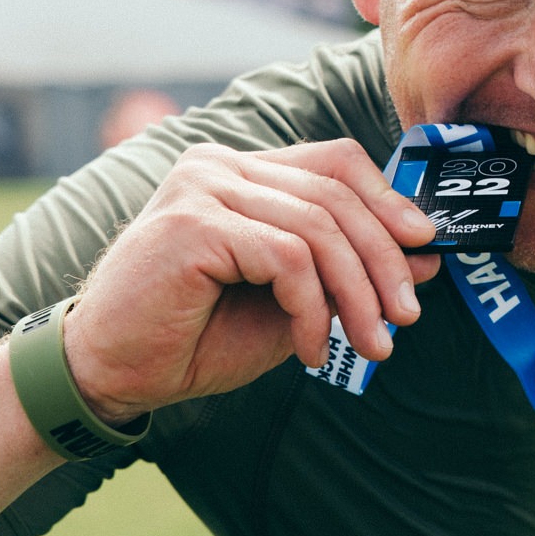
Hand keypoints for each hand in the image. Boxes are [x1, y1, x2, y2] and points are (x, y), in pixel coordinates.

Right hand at [60, 139, 441, 420]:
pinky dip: (312, 308)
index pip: (333, 161)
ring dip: (356, 293)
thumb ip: (345, 274)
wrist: (108, 374)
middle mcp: (218, 165)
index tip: (425, 249)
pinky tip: (310, 349)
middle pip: (335, 192)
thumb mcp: (287, 304)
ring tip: (370, 345)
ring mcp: (201, 187)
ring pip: (318, 227)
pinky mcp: (192, 223)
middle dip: (383, 259)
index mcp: (237, 172)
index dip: (387, 201)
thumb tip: (426, 256)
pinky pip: (287, 257)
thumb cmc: (190, 339)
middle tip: (406, 316)